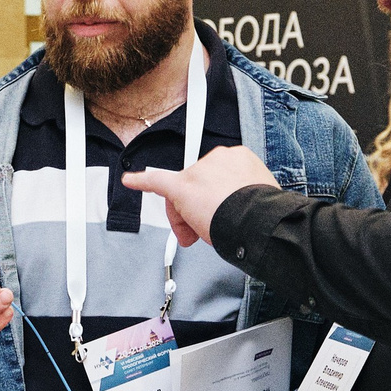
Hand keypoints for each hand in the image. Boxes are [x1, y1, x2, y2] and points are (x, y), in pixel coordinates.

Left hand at [122, 146, 278, 247]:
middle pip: (196, 185)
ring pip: (183, 194)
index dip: (213, 198)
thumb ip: (236, 195)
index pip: (215, 178)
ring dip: (188, 217)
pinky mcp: (181, 186)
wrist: (258, 221)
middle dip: (196, 211)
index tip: (218, 208)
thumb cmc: (260, 214)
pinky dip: (141, 182)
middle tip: (204, 230)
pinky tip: (130, 181)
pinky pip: (156, 181)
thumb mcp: (253, 197)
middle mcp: (216, 159)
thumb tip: (224, 205)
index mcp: (237, 159)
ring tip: (201, 231)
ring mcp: (198, 171)